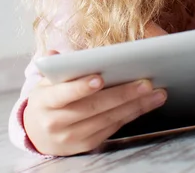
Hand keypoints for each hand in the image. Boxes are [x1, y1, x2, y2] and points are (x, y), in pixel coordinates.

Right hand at [24, 23, 167, 155]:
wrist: (38, 131)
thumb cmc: (50, 96)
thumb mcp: (47, 80)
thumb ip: (58, 66)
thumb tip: (57, 51)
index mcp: (45, 101)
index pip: (63, 94)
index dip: (81, 87)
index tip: (100, 78)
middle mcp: (57, 122)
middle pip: (93, 108)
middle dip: (122, 94)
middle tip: (146, 82)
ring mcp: (72, 136)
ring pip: (108, 119)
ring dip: (136, 105)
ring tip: (157, 93)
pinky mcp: (87, 144)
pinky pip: (113, 128)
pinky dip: (132, 114)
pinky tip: (147, 104)